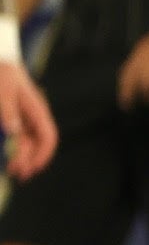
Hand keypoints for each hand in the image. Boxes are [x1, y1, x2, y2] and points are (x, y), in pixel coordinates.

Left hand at [0, 60, 50, 180]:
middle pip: (35, 144)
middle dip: (27, 160)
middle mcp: (31, 117)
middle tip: (15, 173)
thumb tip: (12, 132)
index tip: (32, 168)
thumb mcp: (4, 90)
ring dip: (18, 157)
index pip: (48, 137)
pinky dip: (10, 147)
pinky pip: (14, 136)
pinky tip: (5, 154)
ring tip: (8, 168)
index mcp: (36, 110)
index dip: (43, 155)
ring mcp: (21, 118)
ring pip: (24, 143)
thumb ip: (8, 111)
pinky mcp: (11, 118)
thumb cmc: (2, 72)